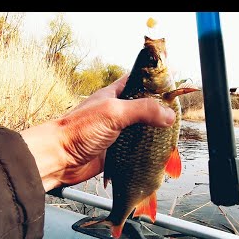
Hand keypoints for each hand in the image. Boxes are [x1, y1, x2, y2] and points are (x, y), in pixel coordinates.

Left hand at [20, 74, 176, 191]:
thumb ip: (143, 110)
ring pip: (143, 129)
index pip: (139, 81)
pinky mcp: (117, 151)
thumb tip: (169, 115)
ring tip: (173, 132)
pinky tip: (159, 150)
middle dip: (161, 109)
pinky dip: (148, 149)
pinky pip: (137, 149)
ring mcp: (118, 131)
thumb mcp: (113, 112)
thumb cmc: (80, 129)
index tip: (173, 81)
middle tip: (178, 112)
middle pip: (145, 107)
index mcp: (115, 94)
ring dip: (156, 132)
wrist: (60, 158)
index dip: (155, 80)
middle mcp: (118, 111)